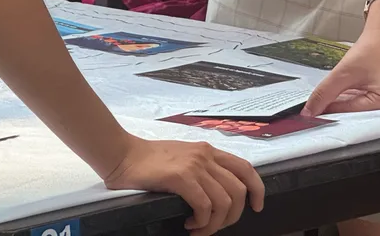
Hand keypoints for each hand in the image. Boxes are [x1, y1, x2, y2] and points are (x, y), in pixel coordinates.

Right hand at [102, 135, 264, 234]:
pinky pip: (205, 206)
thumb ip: (202, 169)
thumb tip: (217, 196)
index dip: (257, 190)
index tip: (256, 207)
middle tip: (213, 227)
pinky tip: (189, 224)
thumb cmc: (148, 161)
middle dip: (231, 217)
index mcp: (208, 151)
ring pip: (224, 202)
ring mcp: (194, 165)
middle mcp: (205, 155)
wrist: (122, 156)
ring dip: (214, 224)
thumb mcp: (183, 158)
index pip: (245, 168)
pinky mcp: (181, 177)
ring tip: (198, 228)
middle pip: (238, 191)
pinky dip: (201, 222)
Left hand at [303, 4, 379, 115]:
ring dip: (352, 105)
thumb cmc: (374, 46)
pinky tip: (352, 94)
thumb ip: (325, 92)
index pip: (354, 114)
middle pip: (363, 116)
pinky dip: (363, 101)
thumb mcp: (345, 70)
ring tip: (337, 98)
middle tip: (321, 109)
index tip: (314, 114)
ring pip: (369, 112)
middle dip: (342, 111)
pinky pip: (378, 106)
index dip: (332, 113)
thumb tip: (310, 111)